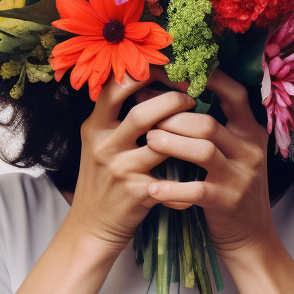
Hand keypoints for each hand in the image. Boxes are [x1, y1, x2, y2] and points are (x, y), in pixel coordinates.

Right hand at [65, 68, 197, 256]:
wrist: (91, 225)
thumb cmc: (103, 178)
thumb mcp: (99, 142)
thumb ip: (117, 116)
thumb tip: (151, 84)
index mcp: (94, 127)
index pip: (114, 88)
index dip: (143, 74)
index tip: (168, 69)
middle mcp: (104, 145)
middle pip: (142, 112)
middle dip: (173, 100)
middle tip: (191, 96)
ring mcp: (120, 170)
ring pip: (160, 143)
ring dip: (186, 131)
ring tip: (202, 126)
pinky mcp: (137, 193)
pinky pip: (171, 178)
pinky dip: (188, 175)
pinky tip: (201, 171)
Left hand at [143, 69, 275, 256]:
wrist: (250, 235)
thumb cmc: (230, 185)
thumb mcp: (234, 152)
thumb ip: (214, 126)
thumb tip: (169, 93)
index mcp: (251, 131)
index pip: (235, 94)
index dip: (207, 80)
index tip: (176, 71)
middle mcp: (250, 150)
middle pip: (209, 123)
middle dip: (173, 117)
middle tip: (144, 113)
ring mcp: (240, 176)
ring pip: (203, 150)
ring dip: (171, 144)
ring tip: (148, 141)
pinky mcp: (227, 202)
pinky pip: (196, 189)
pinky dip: (172, 188)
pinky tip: (152, 187)